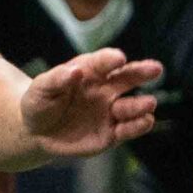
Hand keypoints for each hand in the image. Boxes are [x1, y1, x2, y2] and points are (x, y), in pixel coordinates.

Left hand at [20, 48, 162, 157]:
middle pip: (128, 78)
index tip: (118, 58)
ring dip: (141, 105)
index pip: (103, 62)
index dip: (111, 59)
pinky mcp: (111, 133)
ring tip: (149, 103)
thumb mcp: (41, 89)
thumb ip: (56, 79)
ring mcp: (110, 111)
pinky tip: (145, 122)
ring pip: (132, 106)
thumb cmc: (39, 102)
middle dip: (142, 72)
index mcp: (89, 72)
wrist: (37, 131)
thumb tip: (75, 70)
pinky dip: (137, 126)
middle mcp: (105, 89)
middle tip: (155, 69)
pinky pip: (128, 130)